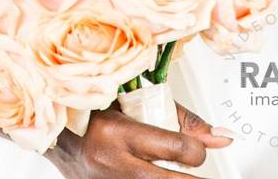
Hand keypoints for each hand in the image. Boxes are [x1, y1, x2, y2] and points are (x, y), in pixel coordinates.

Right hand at [46, 103, 232, 178]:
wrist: (55, 139)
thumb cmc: (92, 115)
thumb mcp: (132, 105)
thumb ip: (179, 118)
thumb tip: (222, 138)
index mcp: (118, 132)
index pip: (179, 148)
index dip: (198, 149)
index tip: (194, 148)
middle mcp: (113, 163)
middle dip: (192, 176)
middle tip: (188, 164)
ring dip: (173, 178)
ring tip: (166, 168)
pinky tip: (148, 172)